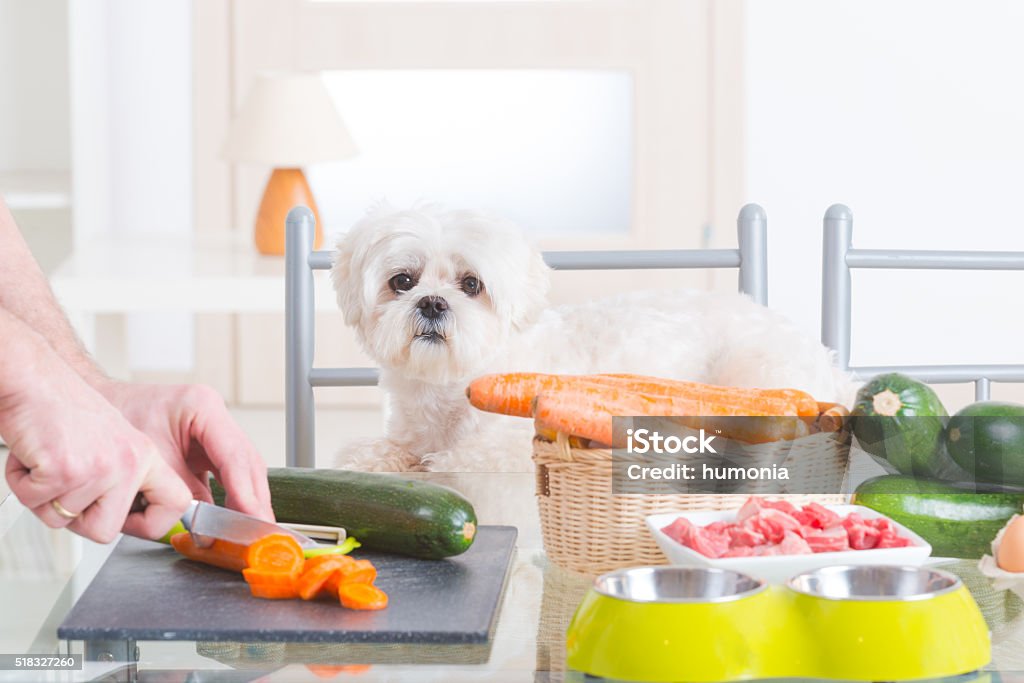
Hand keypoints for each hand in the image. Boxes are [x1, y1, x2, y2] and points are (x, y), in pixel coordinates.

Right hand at [0, 343, 190, 542]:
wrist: (34, 379)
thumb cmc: (65, 410)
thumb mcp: (113, 441)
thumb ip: (124, 478)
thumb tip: (128, 518)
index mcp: (145, 456)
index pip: (175, 503)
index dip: (154, 524)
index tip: (135, 523)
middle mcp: (129, 462)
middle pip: (105, 531)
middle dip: (75, 519)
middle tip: (64, 485)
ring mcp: (100, 467)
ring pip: (63, 520)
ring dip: (43, 496)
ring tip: (47, 459)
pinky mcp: (66, 469)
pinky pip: (35, 503)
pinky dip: (22, 484)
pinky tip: (33, 455)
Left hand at [95, 381, 273, 520]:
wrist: (98, 407)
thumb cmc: (116, 420)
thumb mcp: (147, 457)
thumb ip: (178, 488)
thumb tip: (202, 522)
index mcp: (202, 406)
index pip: (234, 455)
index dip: (244, 490)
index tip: (251, 516)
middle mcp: (215, 417)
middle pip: (248, 463)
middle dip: (255, 499)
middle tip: (261, 529)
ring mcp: (214, 433)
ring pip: (244, 470)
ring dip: (248, 500)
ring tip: (252, 529)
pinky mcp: (208, 450)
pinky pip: (229, 476)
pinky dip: (233, 498)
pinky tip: (236, 518)